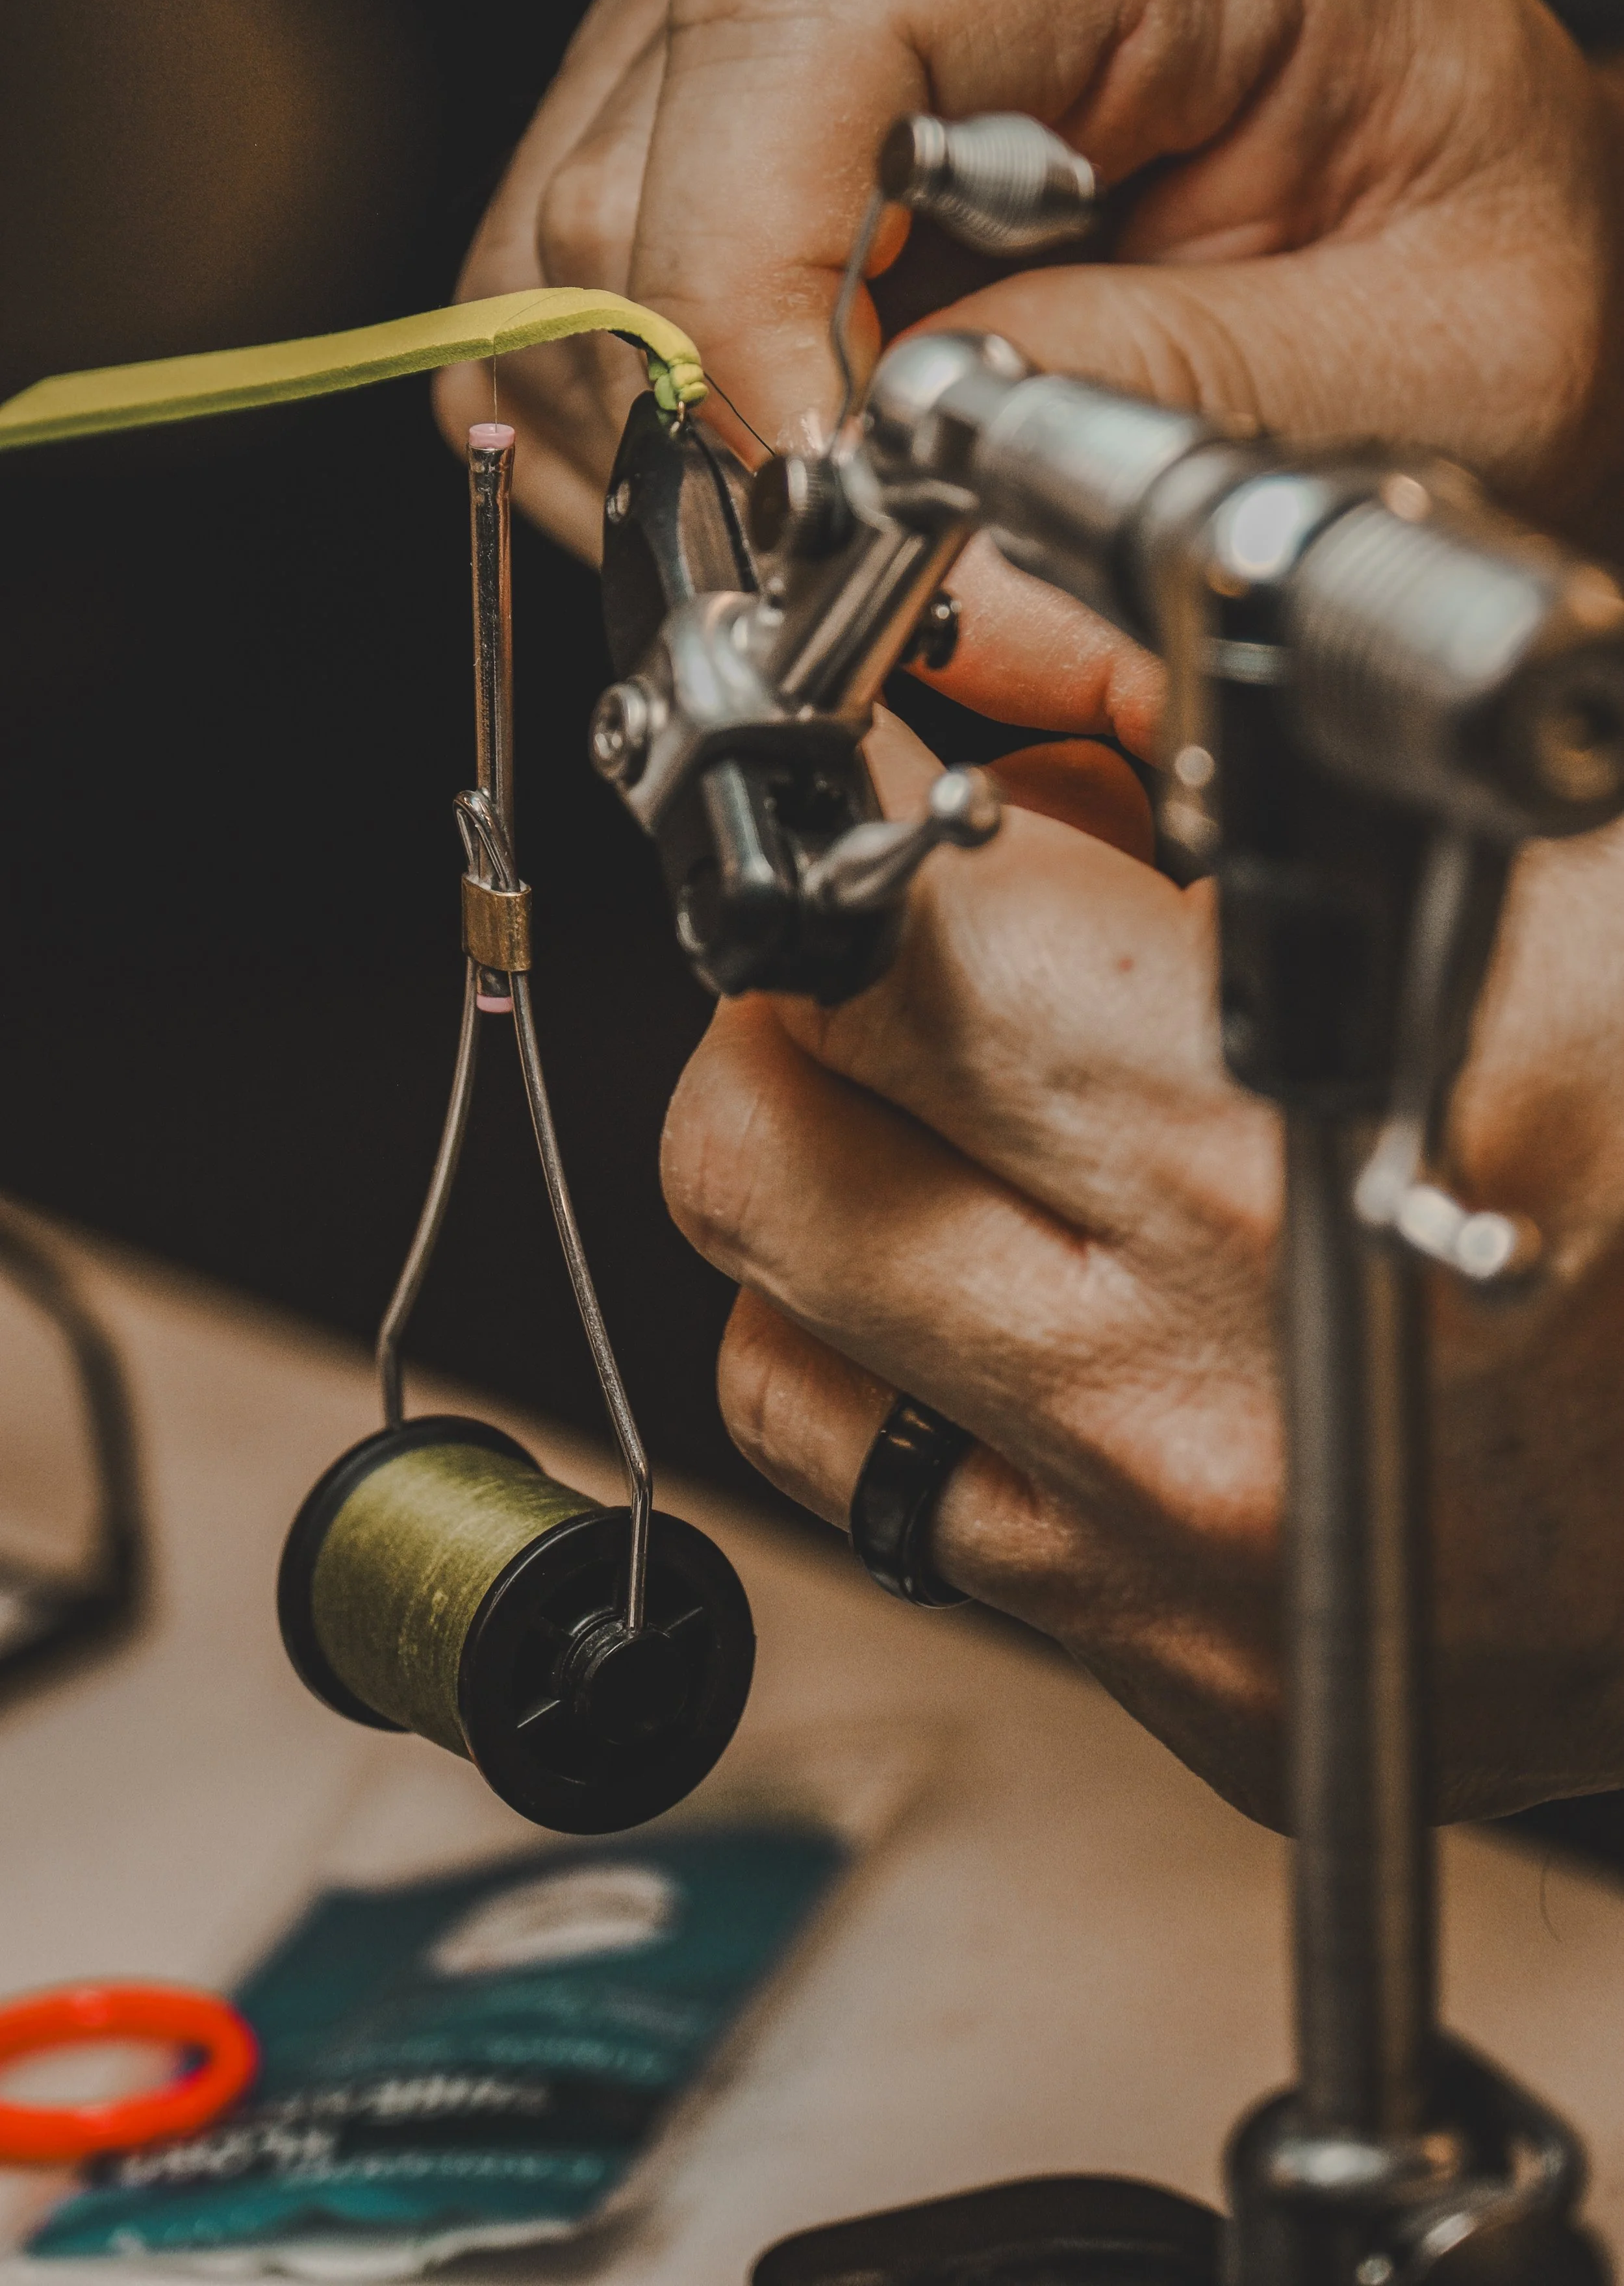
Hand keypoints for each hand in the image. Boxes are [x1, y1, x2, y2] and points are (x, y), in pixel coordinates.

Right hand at [442, 0, 1623, 745]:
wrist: (1450, 187)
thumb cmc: (1468, 238)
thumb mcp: (1450, 364)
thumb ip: (1195, 416)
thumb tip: (920, 498)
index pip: (795, 21)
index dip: (741, 293)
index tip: (814, 507)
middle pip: (639, 148)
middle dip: (718, 424)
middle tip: (859, 593)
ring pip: (564, 228)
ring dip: (675, 446)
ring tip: (848, 535)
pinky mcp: (724, 49)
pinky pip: (568, 264)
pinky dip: (649, 423)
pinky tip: (795, 461)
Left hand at [660, 712, 1623, 1826]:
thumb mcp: (1543, 855)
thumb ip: (1217, 742)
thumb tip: (997, 690)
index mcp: (1297, 1127)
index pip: (872, 934)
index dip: (848, 828)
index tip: (877, 794)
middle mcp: (1203, 1382)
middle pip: (750, 1135)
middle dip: (799, 1005)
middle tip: (912, 956)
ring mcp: (1176, 1570)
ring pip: (768, 1330)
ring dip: (825, 1193)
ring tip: (973, 1130)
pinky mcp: (1187, 1686)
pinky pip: (889, 1500)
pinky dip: (911, 1376)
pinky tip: (1043, 1303)